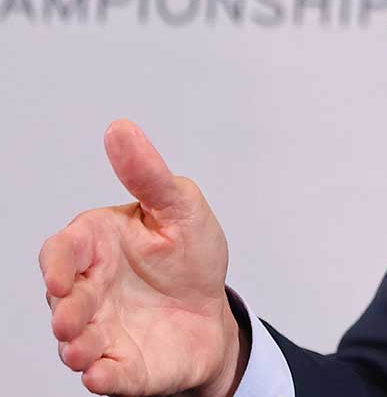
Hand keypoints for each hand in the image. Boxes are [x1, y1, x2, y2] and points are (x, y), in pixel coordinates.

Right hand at [39, 119, 246, 396]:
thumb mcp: (180, 206)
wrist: (213, 311)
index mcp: (97, 247)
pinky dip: (103, 378)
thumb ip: (148, 175)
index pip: (62, 251)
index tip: (64, 276)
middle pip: (65, 301)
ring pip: (77, 343)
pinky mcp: (124, 366)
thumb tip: (120, 129)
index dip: (58, 264)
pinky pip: (108, 376)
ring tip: (83, 350)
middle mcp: (90, 291)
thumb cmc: (189, 255)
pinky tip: (102, 376)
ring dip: (75, 348)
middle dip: (65, 311)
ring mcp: (103, 331)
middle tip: (70, 319)